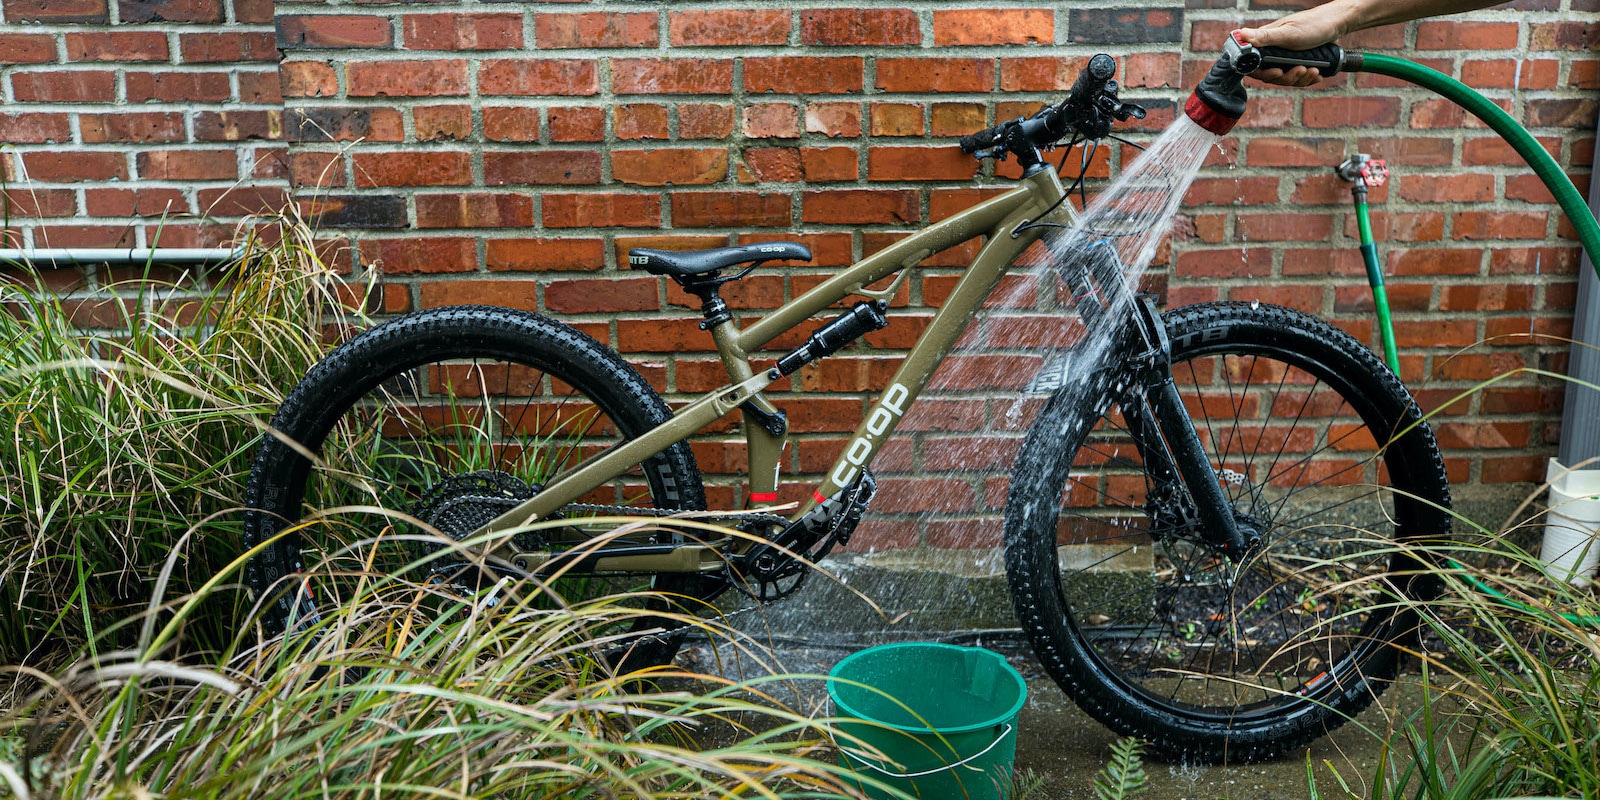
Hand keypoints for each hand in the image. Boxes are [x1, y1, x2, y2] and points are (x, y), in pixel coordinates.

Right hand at [1236, 4, 1351, 85]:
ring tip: (1313, 70)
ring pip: (1286, 78)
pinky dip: (1308, 79)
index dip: (1263, 73)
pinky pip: (1298, 78)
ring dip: (1301, 78)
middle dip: (1288, 76)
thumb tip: (1242, 34)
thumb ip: (1265, 37)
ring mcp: (1287, 58)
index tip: (1276, 72)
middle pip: (1271, 75)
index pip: (1254, 65)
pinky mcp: (1298, 62)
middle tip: (1301, 69)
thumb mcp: (1288, 33)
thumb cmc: (1313, 24)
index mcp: (1267, 44)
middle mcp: (1274, 52)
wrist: (1336, 24)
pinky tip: (1317, 74)